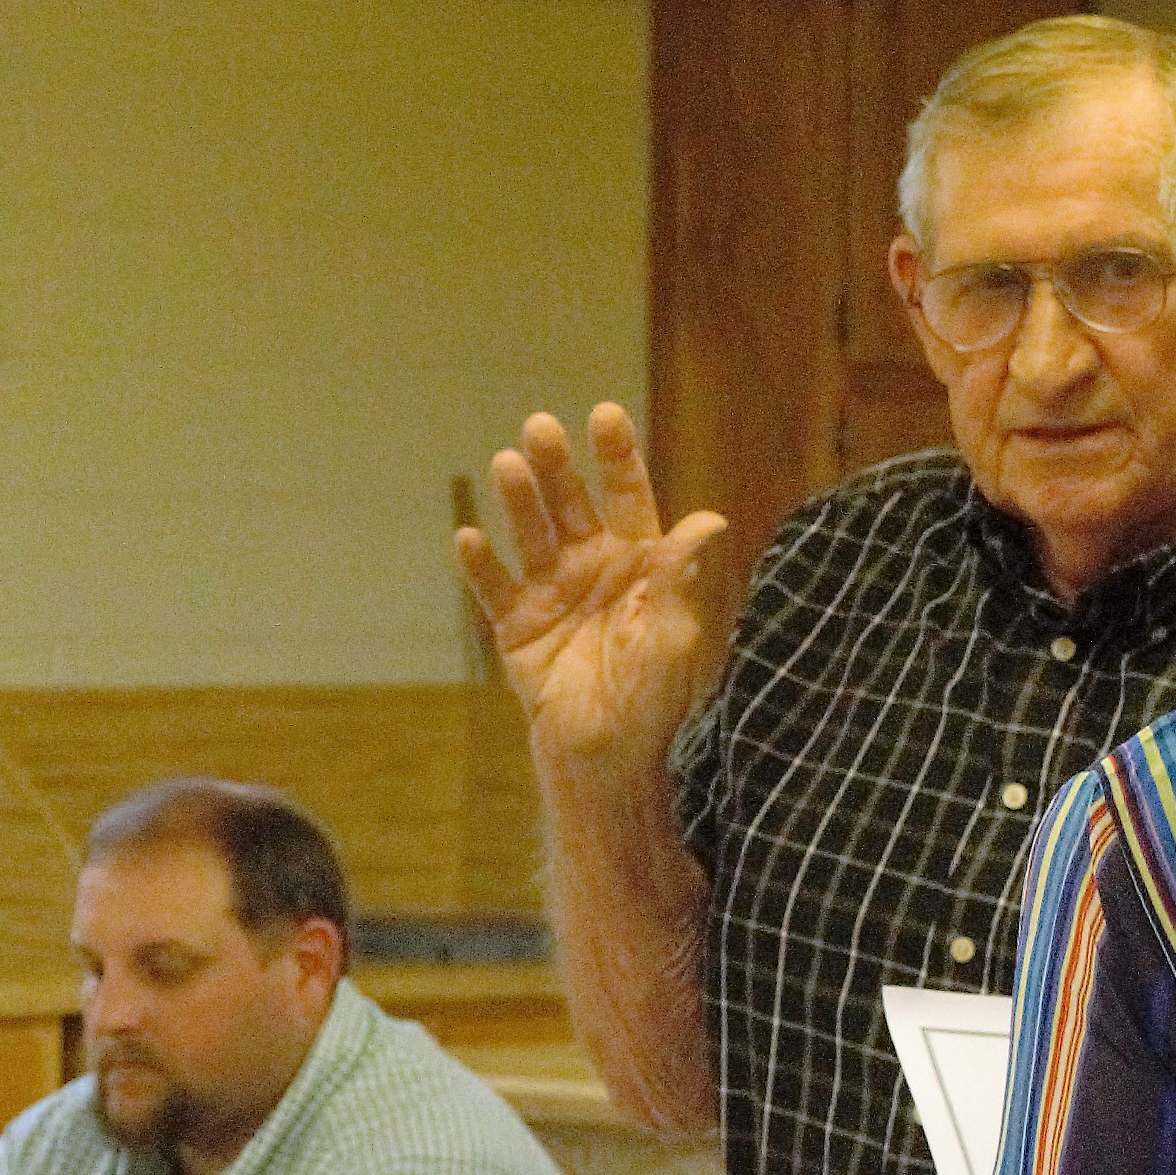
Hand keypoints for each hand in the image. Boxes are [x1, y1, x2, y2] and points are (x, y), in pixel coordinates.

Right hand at [456, 406, 748, 783]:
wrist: (609, 759)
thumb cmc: (654, 701)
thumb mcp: (673, 635)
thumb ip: (678, 578)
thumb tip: (708, 522)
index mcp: (640, 564)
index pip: (629, 497)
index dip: (617, 457)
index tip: (604, 415)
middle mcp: (594, 569)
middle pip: (571, 505)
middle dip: (556, 466)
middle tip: (540, 428)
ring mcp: (552, 596)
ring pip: (531, 536)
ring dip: (517, 502)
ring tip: (505, 465)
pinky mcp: (516, 631)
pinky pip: (495, 590)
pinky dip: (480, 565)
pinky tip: (467, 537)